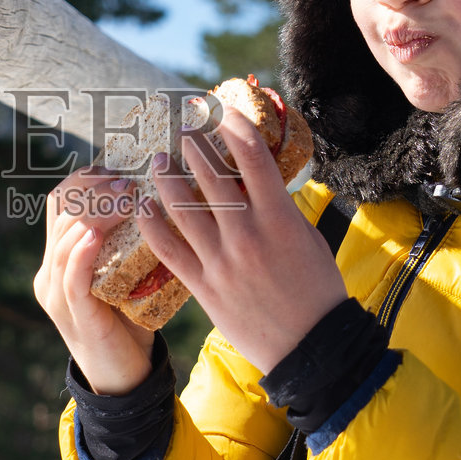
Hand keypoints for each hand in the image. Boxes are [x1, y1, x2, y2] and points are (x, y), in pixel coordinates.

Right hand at [33, 165, 155, 394]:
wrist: (127, 378)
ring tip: (125, 198)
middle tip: (127, 182)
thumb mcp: (130, 273)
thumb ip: (132, 242)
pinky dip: (81, 253)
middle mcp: (51, 272)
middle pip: (61, 211)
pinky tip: (96, 236)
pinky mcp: (73, 315)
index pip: (62, 202)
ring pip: (65, 238)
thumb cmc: (133, 322)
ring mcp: (57, 294)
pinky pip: (70, 277)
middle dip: (94, 189)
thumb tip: (164, 197)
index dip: (86, 178)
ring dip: (96, 213)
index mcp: (61, 258)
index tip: (118, 169)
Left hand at [137, 111, 344, 372]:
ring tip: (158, 161)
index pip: (253, 159)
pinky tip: (142, 207)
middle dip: (193, 146)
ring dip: (166, 179)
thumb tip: (258, 182)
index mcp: (280, 219)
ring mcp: (222, 262)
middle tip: (182, 128)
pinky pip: (169, 250)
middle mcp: (247, 236)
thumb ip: (280, 209)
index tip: (222, 112)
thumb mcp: (308, 238)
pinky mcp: (204, 288)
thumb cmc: (317, 290)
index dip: (235, 128)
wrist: (311, 347)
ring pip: (182, 209)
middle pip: (211, 178)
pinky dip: (152, 225)